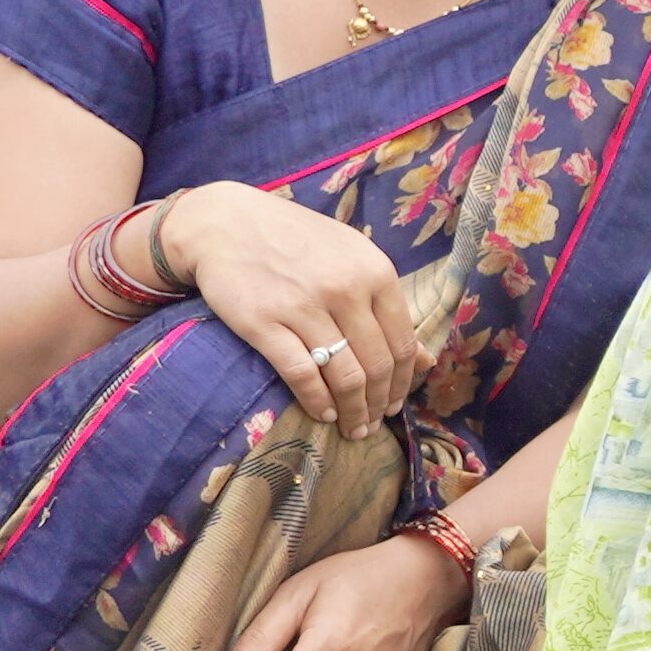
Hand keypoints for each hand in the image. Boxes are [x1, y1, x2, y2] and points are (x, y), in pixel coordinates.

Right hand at [164, 182, 426, 434]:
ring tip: (352, 427)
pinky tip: (323, 413)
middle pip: (376, 365)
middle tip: (373, 424)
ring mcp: (303, 306)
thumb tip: (424, 359)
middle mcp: (345, 289)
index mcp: (375, 272)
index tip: (396, 404)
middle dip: (379, 404)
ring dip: (354, 410)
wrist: (226, 223)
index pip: (401, 344)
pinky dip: (317, 401)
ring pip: (344, 376)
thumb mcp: (352, 259)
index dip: (402, 382)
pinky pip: (302, 374)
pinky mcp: (263, 323)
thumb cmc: (295, 242)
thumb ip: (386, 306)